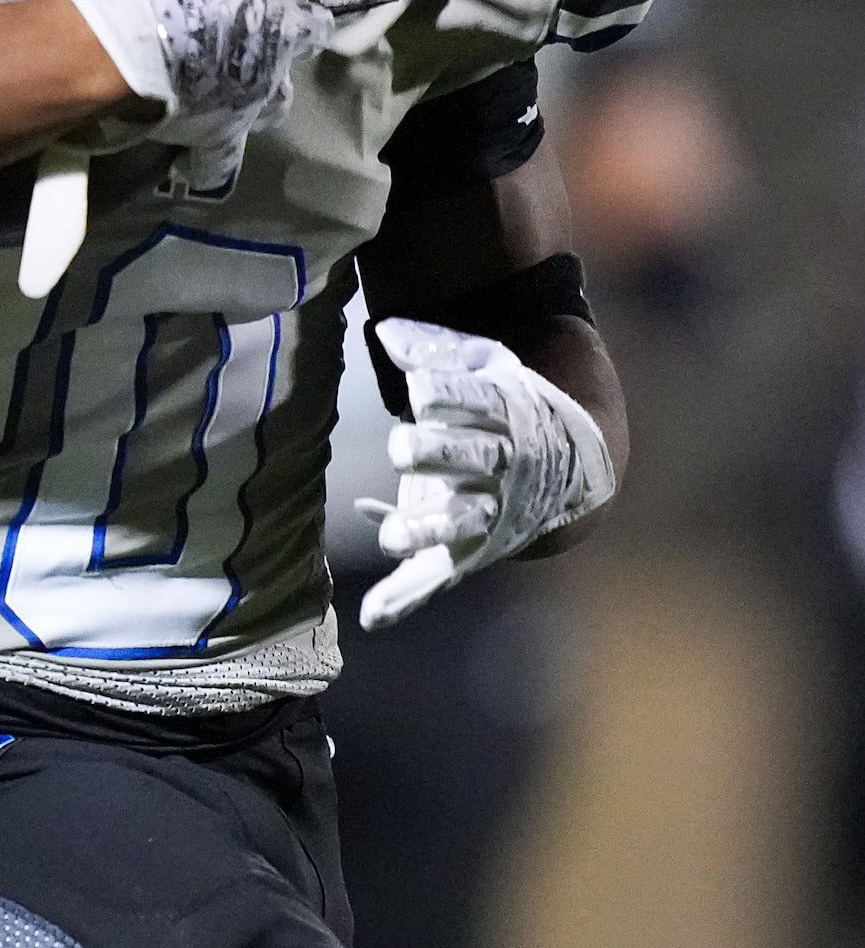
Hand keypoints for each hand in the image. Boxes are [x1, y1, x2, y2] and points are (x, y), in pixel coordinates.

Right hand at [42, 0, 332, 154]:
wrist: (114, 57)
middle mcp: (274, 44)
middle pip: (311, 30)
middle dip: (305, 19)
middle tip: (291, 12)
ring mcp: (250, 93)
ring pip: (279, 93)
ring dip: (270, 82)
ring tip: (253, 78)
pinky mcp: (217, 133)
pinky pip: (221, 159)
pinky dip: (214, 158)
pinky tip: (205, 157)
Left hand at [355, 318, 617, 629]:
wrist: (576, 465)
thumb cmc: (512, 402)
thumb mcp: (487, 366)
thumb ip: (435, 351)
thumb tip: (385, 332)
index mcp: (507, 414)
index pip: (477, 402)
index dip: (450, 395)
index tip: (418, 387)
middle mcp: (501, 468)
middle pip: (469, 461)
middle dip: (438, 454)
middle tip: (401, 445)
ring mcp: (488, 512)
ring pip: (458, 522)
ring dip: (426, 529)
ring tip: (391, 536)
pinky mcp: (469, 549)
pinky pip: (435, 576)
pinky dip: (406, 597)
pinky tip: (372, 615)